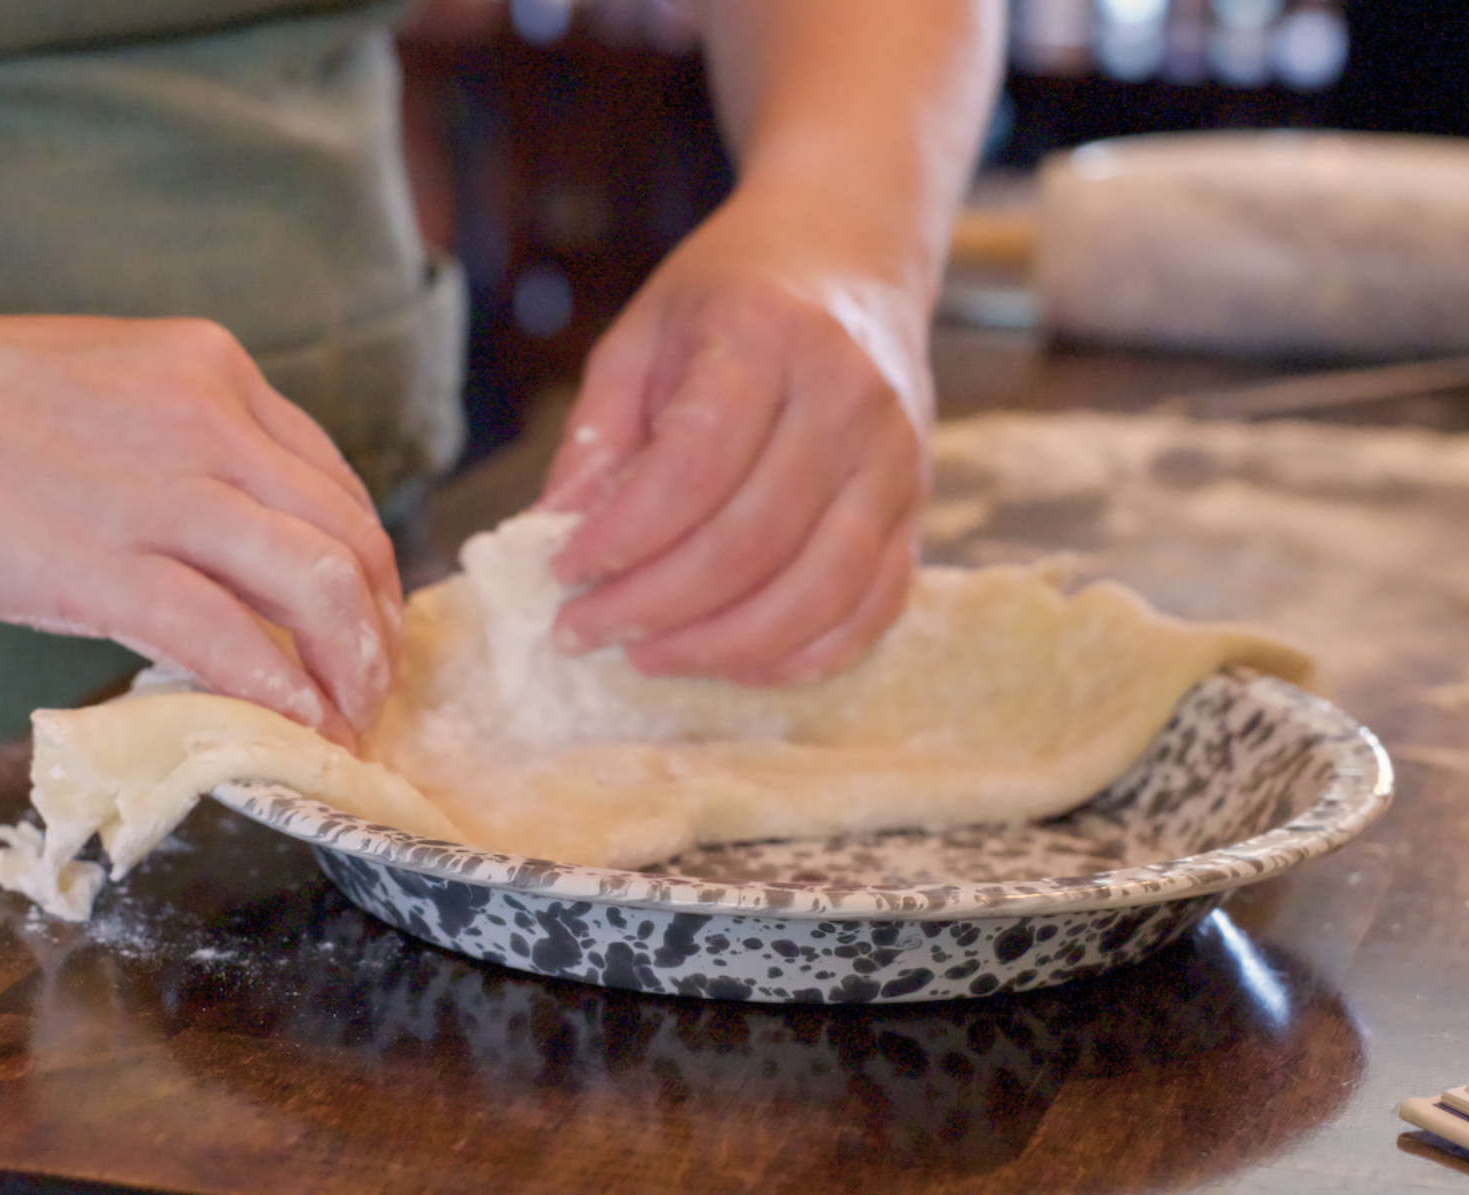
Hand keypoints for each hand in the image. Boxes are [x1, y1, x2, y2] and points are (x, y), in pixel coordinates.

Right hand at [0, 308, 402, 746]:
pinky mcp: (100, 565)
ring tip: (349, 723)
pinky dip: (283, 697)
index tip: (366, 623)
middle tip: (374, 691)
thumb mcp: (100, 386)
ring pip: (316, 590)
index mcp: (210, 370)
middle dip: (378, 628)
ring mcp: (159, 490)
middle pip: (348, 538)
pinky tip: (296, 732)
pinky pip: (233, 642)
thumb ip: (176, 444)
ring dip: (351, 672)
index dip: (367, 567)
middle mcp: (207, 418)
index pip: (334, 482)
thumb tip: (226, 538)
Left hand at [537, 187, 931, 685]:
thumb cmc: (730, 298)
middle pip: (750, 542)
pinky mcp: (919, 507)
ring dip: (722, 646)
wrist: (850, 255)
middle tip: (583, 630)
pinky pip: (873, 607)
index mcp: (765, 337)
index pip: (691, 468)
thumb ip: (598, 435)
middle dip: (653, 607)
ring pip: (817, 589)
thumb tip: (549, 534)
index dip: (620, 538)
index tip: (562, 571)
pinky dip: (803, 655)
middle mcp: (846, 397)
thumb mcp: (641, 336)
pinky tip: (733, 664)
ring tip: (648, 656)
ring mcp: (896, 457)